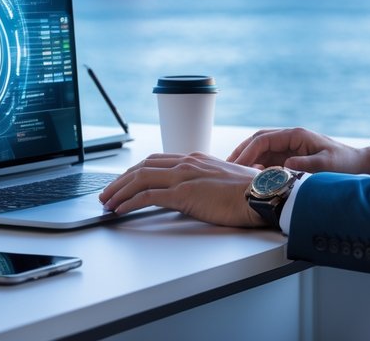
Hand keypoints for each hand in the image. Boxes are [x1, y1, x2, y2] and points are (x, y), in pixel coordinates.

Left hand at [99, 153, 266, 227]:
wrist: (263, 194)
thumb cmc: (249, 192)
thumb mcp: (221, 181)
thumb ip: (204, 183)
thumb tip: (195, 194)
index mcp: (195, 158)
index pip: (156, 160)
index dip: (135, 171)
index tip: (123, 181)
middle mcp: (187, 163)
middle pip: (142, 166)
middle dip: (120, 180)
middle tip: (106, 192)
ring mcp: (185, 176)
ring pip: (140, 178)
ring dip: (119, 190)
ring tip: (107, 202)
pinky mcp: (185, 193)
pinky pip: (148, 196)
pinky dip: (130, 202)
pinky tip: (120, 209)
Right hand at [227, 127, 369, 178]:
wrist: (358, 165)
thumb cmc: (345, 163)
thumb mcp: (327, 165)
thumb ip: (306, 165)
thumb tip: (285, 167)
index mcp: (296, 135)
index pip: (264, 139)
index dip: (248, 151)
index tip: (236, 165)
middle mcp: (289, 139)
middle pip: (257, 141)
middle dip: (240, 153)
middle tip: (224, 167)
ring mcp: (288, 148)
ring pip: (260, 151)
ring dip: (245, 160)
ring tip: (230, 174)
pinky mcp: (289, 158)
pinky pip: (267, 161)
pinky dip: (255, 168)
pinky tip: (247, 179)